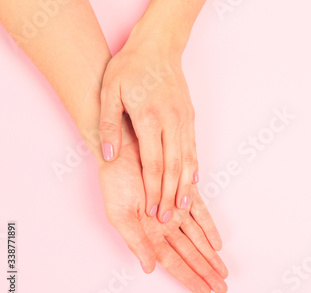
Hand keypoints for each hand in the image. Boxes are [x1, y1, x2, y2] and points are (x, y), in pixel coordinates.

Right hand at [98, 117, 226, 292]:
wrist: (122, 151)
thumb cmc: (116, 182)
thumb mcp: (120, 215)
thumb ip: (136, 242)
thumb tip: (149, 268)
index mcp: (146, 234)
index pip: (172, 262)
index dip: (188, 277)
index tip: (203, 291)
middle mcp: (162, 225)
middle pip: (189, 254)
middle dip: (204, 271)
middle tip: (221, 287)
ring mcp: (174, 210)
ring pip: (196, 238)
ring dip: (209, 255)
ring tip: (222, 271)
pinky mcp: (183, 192)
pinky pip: (199, 214)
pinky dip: (208, 228)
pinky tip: (217, 244)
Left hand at [99, 20, 197, 223]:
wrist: (157, 48)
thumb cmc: (130, 69)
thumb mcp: (109, 93)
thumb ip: (108, 126)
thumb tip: (110, 156)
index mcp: (149, 118)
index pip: (154, 163)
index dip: (153, 189)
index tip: (152, 210)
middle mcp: (171, 122)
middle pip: (174, 167)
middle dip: (170, 195)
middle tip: (168, 218)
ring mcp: (184, 121)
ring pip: (188, 160)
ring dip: (185, 186)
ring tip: (183, 208)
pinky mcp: (190, 118)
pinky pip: (193, 148)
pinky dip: (193, 168)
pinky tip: (192, 183)